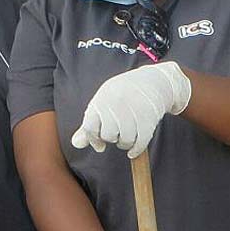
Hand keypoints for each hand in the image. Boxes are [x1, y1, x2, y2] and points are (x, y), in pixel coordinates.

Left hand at [72, 61, 191, 157]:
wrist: (153, 81)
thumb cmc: (123, 94)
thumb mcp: (103, 102)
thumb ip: (90, 124)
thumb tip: (76, 144)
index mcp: (102, 99)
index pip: (90, 127)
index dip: (93, 139)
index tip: (99, 145)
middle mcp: (116, 104)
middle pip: (108, 135)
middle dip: (112, 138)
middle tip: (118, 131)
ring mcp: (133, 111)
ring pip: (125, 141)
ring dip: (125, 143)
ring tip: (128, 134)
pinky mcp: (149, 118)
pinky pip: (140, 143)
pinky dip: (136, 149)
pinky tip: (134, 149)